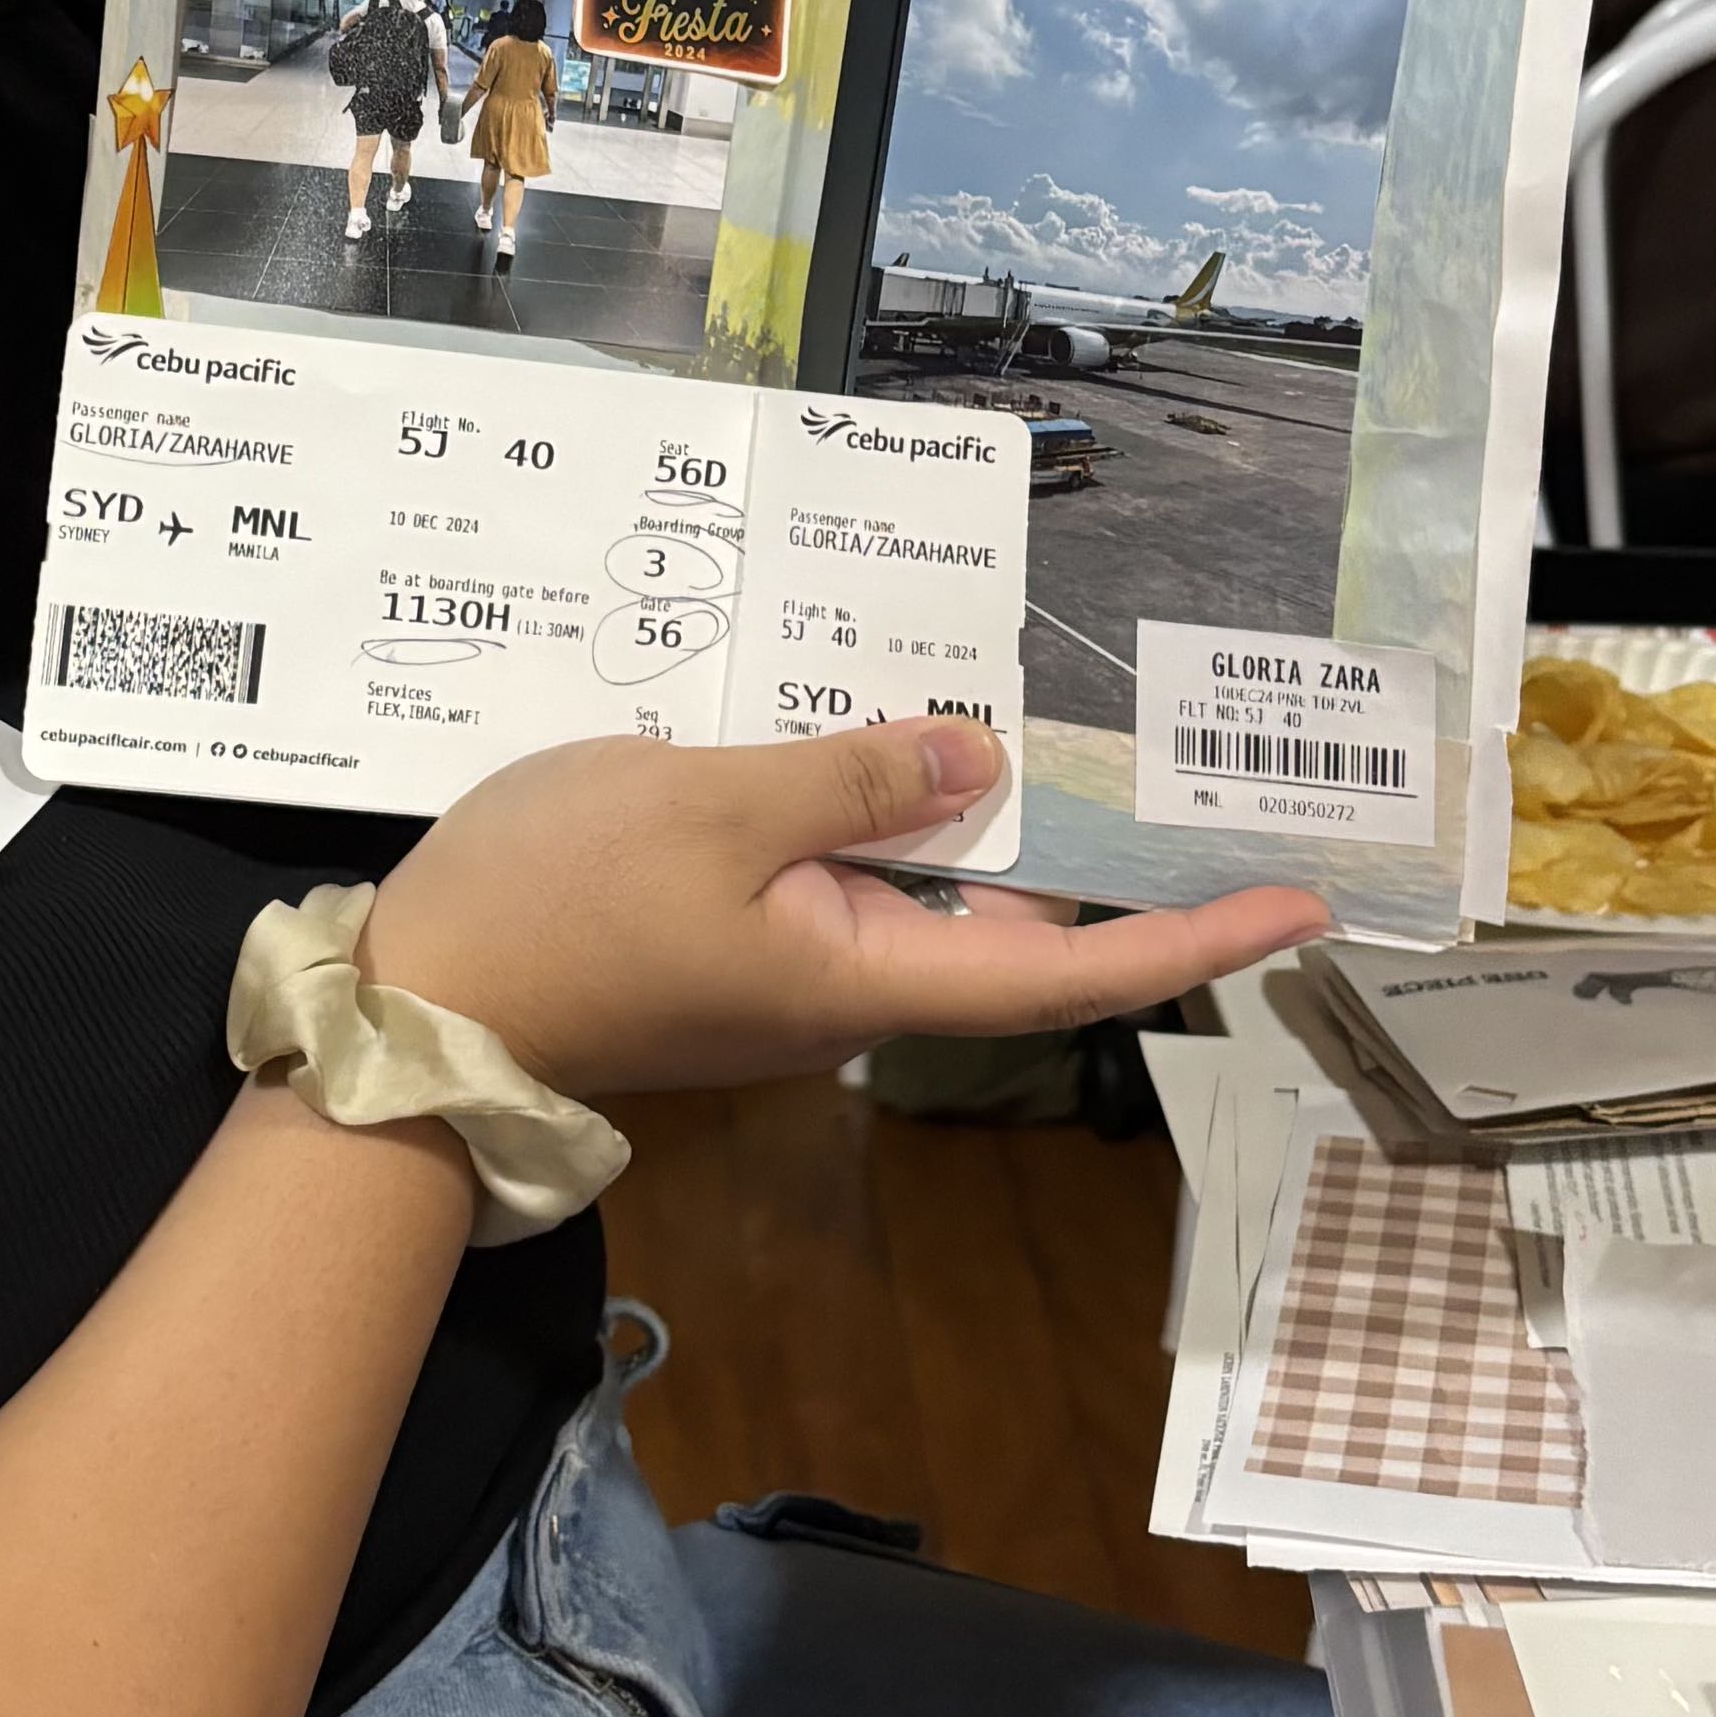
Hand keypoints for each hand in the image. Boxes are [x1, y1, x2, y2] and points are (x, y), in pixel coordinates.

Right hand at [361, 713, 1323, 1102]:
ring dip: (973, 815)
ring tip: (1031, 712)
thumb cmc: (558, 901)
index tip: (1301, 905)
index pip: (1071, 974)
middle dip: (1092, 851)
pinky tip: (880, 734)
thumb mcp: (713, 806)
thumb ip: (853, 778)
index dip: (1192, 938)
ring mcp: (790, 976)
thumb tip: (981, 761)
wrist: (414, 1004)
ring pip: (920, 892)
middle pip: (1008, 930)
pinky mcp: (732, 951)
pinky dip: (881, 812)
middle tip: (1182, 764)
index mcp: (867, 976)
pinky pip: (845, 878)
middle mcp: (850, 992)